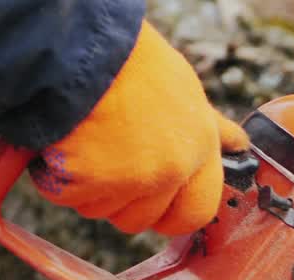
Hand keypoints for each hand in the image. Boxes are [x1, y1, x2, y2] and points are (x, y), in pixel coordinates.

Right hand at [29, 21, 247, 235]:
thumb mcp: (186, 91)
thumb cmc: (133, 62)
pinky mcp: (86, 182)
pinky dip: (56, 177)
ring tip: (84, 142)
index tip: (158, 209)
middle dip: (122, 205)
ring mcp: (129, 179)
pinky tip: (61, 142)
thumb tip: (237, 144)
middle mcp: (171, 170)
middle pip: (142, 220)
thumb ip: (208, 129)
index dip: (173, 216)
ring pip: (101, 210)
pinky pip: (65, 196)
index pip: (198, 212)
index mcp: (200, 150)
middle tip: (107, 168)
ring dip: (87, 188)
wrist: (82, 46)